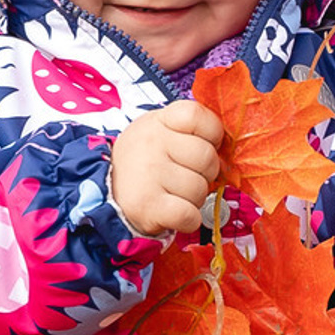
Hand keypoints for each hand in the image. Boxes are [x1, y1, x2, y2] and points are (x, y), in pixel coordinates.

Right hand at [108, 101, 225, 236]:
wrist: (108, 191)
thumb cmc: (146, 160)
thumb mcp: (161, 131)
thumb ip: (191, 131)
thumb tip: (227, 151)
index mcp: (159, 121)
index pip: (197, 115)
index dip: (211, 133)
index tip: (203, 144)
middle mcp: (151, 143)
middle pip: (206, 157)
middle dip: (206, 172)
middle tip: (188, 176)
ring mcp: (148, 174)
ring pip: (199, 189)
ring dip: (195, 198)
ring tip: (176, 194)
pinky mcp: (148, 206)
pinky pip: (189, 215)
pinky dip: (189, 220)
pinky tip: (176, 213)